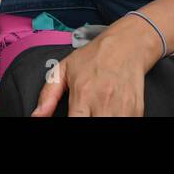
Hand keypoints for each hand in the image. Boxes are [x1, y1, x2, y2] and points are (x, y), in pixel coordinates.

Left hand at [33, 18, 157, 116]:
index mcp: (83, 94)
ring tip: (95, 113)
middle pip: (94, 127)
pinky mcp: (137, 111)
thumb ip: (48, 94)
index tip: (71, 118)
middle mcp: (103, 104)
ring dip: (102, 122)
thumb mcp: (64, 69)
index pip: (73, 124)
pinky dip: (118, 121)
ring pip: (112, 126)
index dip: (69, 126)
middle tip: (85, 115)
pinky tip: (110, 113)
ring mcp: (122, 109)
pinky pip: (128, 124)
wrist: (127, 45)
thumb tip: (36, 116)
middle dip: (86, 124)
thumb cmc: (94, 57)